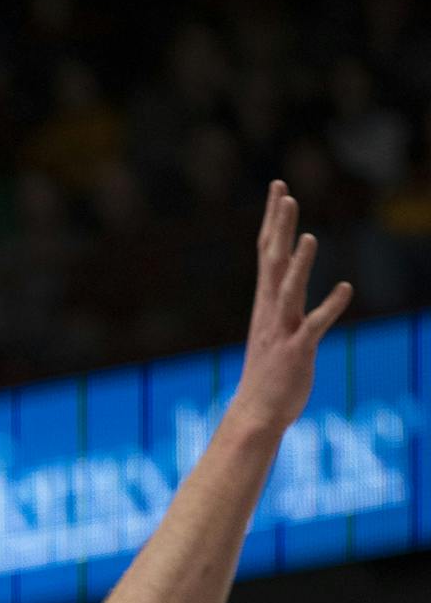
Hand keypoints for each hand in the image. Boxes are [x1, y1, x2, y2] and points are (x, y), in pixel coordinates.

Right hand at [228, 181, 352, 436]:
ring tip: (309, 237)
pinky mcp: (297, 352)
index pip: (267, 253)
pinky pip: (314, 326)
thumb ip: (281, 303)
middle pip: (273, 263)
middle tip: (286, 195)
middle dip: (280, 229)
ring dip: (299, 266)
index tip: (279, 188)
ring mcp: (282, 332)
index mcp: (265, 305)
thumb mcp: (272, 330)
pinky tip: (346, 290)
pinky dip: (330, 308)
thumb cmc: (268, 375)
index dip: (274, 220)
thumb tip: (288, 278)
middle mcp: (271, 313)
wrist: (257, 414)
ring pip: (288, 292)